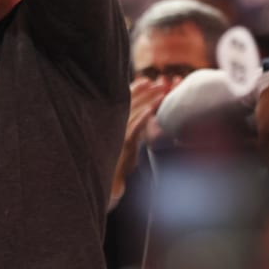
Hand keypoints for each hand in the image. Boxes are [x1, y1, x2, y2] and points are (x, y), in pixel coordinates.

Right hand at [111, 78, 167, 204]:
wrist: (107, 188)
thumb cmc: (117, 167)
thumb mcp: (125, 146)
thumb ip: (133, 132)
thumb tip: (146, 117)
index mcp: (112, 124)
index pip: (123, 102)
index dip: (135, 90)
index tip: (146, 80)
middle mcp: (112, 127)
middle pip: (129, 103)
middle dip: (144, 91)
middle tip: (158, 81)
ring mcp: (116, 136)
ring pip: (132, 113)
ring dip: (147, 100)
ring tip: (161, 91)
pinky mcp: (121, 147)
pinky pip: (133, 130)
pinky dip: (142, 119)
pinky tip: (152, 111)